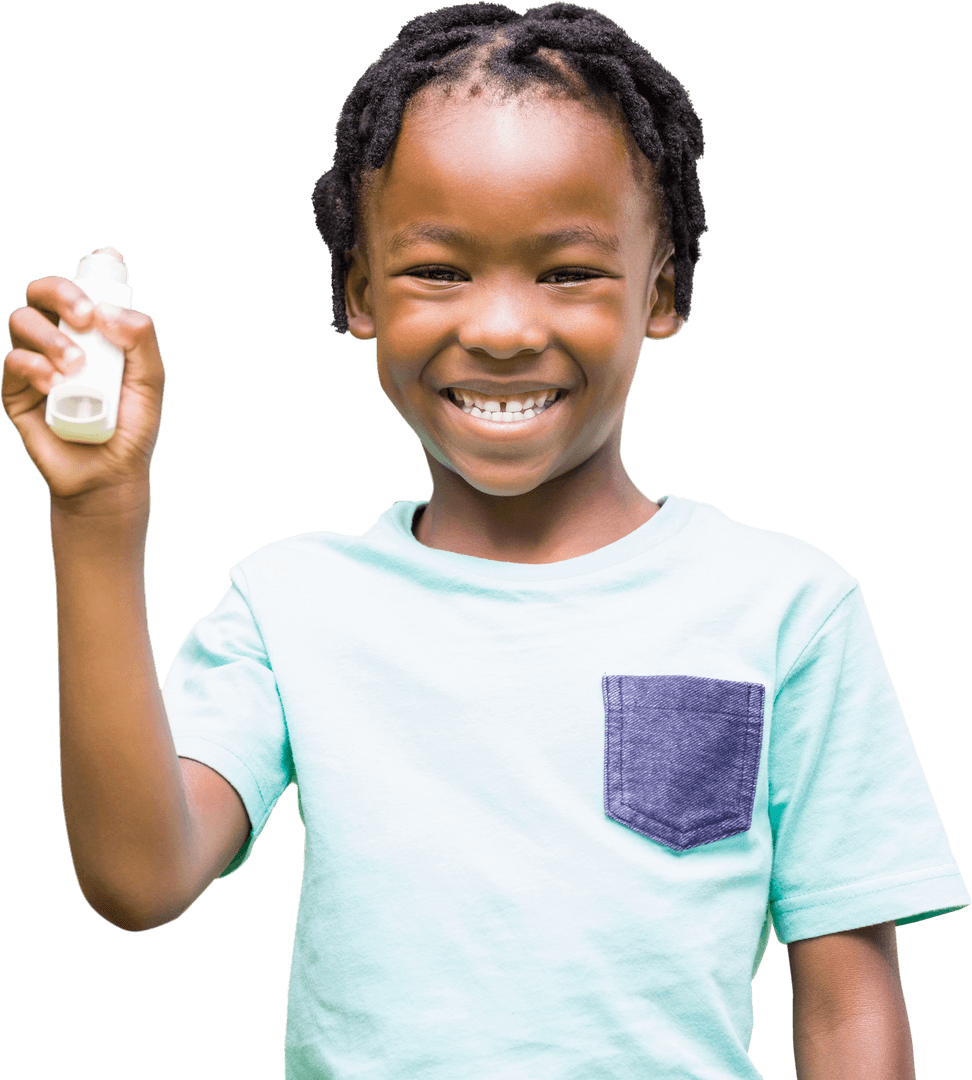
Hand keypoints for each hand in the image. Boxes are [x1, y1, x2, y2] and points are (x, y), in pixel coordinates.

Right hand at [4, 248, 164, 513]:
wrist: (109, 475)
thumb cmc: (132, 428)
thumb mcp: (149, 382)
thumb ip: (141, 340)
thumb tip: (108, 312)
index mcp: (95, 332)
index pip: (84, 288)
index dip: (89, 272)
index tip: (106, 274)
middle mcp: (62, 339)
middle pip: (43, 291)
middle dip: (61, 292)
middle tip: (84, 318)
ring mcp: (36, 362)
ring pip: (23, 320)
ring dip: (50, 336)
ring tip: (75, 366)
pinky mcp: (16, 389)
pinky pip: (12, 359)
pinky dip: (33, 364)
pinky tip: (54, 382)